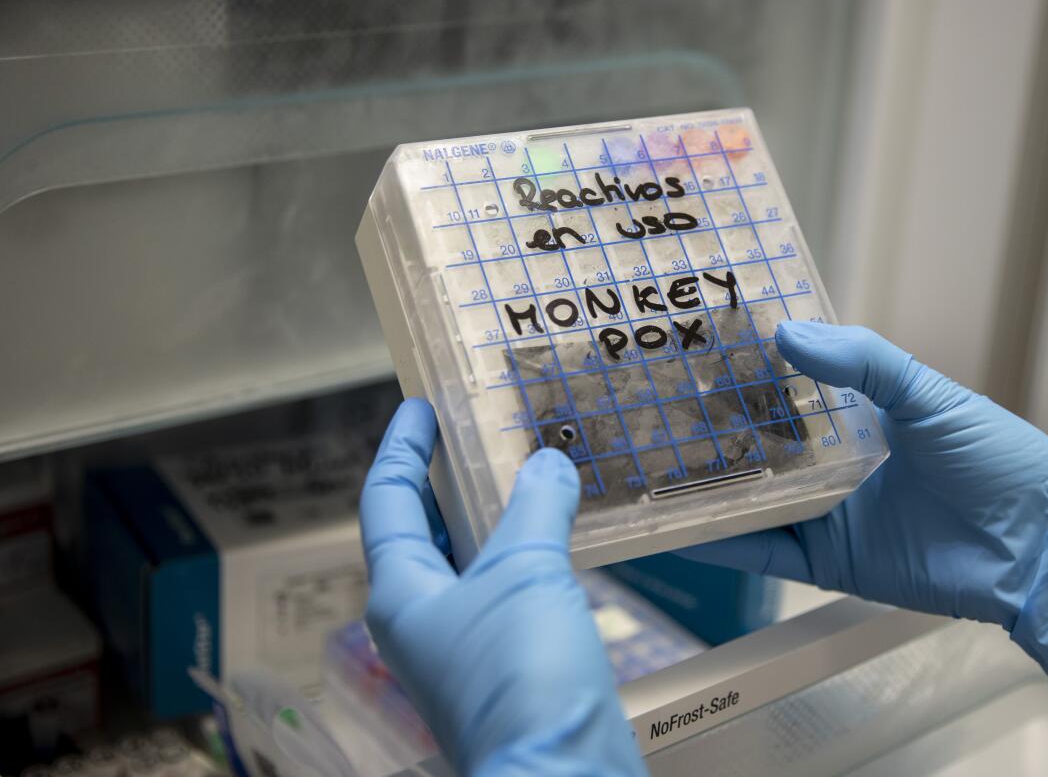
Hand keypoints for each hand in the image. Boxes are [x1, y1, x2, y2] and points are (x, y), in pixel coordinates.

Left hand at [360, 399, 645, 775]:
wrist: (561, 775)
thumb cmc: (521, 674)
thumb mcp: (524, 573)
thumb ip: (535, 509)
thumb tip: (546, 462)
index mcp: (401, 594)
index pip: (387, 501)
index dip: (401, 448)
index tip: (419, 405)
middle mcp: (424, 621)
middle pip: (424, 532)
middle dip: (447, 481)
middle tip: (477, 434)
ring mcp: (467, 648)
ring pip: (472, 563)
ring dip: (495, 517)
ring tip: (528, 473)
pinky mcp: (511, 668)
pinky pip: (512, 592)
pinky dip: (530, 555)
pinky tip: (563, 539)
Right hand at [682, 322, 1047, 752]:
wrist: (1037, 549)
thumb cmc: (998, 461)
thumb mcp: (929, 395)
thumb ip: (863, 362)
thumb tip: (786, 333)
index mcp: (863, 419)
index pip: (793, 391)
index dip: (750, 373)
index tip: (701, 350)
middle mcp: (839, 466)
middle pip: (764, 446)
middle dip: (716, 430)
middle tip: (657, 408)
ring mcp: (829, 515)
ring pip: (754, 499)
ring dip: (708, 486)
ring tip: (653, 466)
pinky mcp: (827, 562)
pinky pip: (764, 552)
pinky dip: (722, 543)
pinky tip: (679, 528)